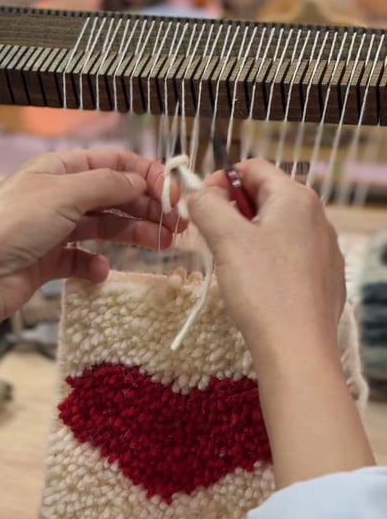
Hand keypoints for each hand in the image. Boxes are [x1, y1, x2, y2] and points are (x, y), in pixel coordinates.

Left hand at [0, 149, 180, 347]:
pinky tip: (102, 271)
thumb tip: (141, 180)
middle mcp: (58, 195)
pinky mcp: (49, 261)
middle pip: (114, 196)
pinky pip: (83, 259)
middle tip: (176, 225)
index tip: (173, 194)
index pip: (113, 164)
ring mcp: (54, 229)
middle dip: (147, 207)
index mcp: (59, 169)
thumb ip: (108, 184)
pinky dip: (97, 265)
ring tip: (160, 246)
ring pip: (104, 227)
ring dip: (133, 234)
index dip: (146, 176)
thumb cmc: (11, 224)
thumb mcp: (64, 193)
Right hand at [188, 160, 373, 486]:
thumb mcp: (225, 239)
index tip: (199, 209)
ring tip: (230, 266)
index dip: (218, 181)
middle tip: (211, 240)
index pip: (250, 168)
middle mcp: (316, 216)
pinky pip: (287, 253)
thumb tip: (194, 191)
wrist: (297, 350)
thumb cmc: (262, 290)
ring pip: (273, 227)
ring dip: (245, 237)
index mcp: (296, 198)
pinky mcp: (323, 276)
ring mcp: (323, 248)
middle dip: (230, 213)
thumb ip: (205, 204)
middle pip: (263, 197)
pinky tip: (255, 285)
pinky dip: (265, 260)